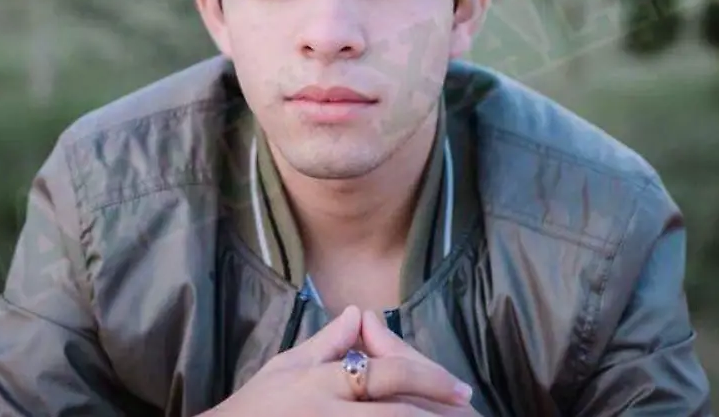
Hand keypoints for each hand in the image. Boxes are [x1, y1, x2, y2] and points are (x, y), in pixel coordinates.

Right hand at [208, 305, 471, 416]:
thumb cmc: (251, 409)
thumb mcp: (282, 370)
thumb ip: (325, 343)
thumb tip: (360, 312)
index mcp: (317, 382)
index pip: (386, 372)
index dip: (429, 378)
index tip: (460, 389)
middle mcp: (325, 410)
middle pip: (397, 412)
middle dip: (436, 414)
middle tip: (467, 411)